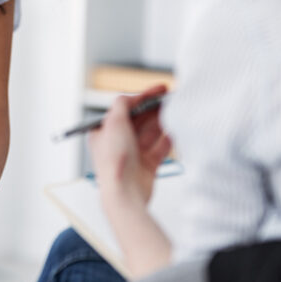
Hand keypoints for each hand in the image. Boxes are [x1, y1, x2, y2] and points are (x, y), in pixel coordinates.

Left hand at [89, 85, 171, 205]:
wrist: (124, 192)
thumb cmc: (114, 161)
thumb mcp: (114, 123)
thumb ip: (122, 105)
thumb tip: (130, 96)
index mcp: (104, 132)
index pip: (124, 109)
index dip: (142, 97)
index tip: (158, 89)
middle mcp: (117, 143)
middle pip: (139, 120)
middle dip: (154, 109)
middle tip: (171, 99)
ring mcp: (132, 154)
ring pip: (150, 133)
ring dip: (162, 121)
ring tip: (175, 111)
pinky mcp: (146, 166)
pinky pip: (159, 148)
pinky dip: (167, 139)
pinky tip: (175, 131)